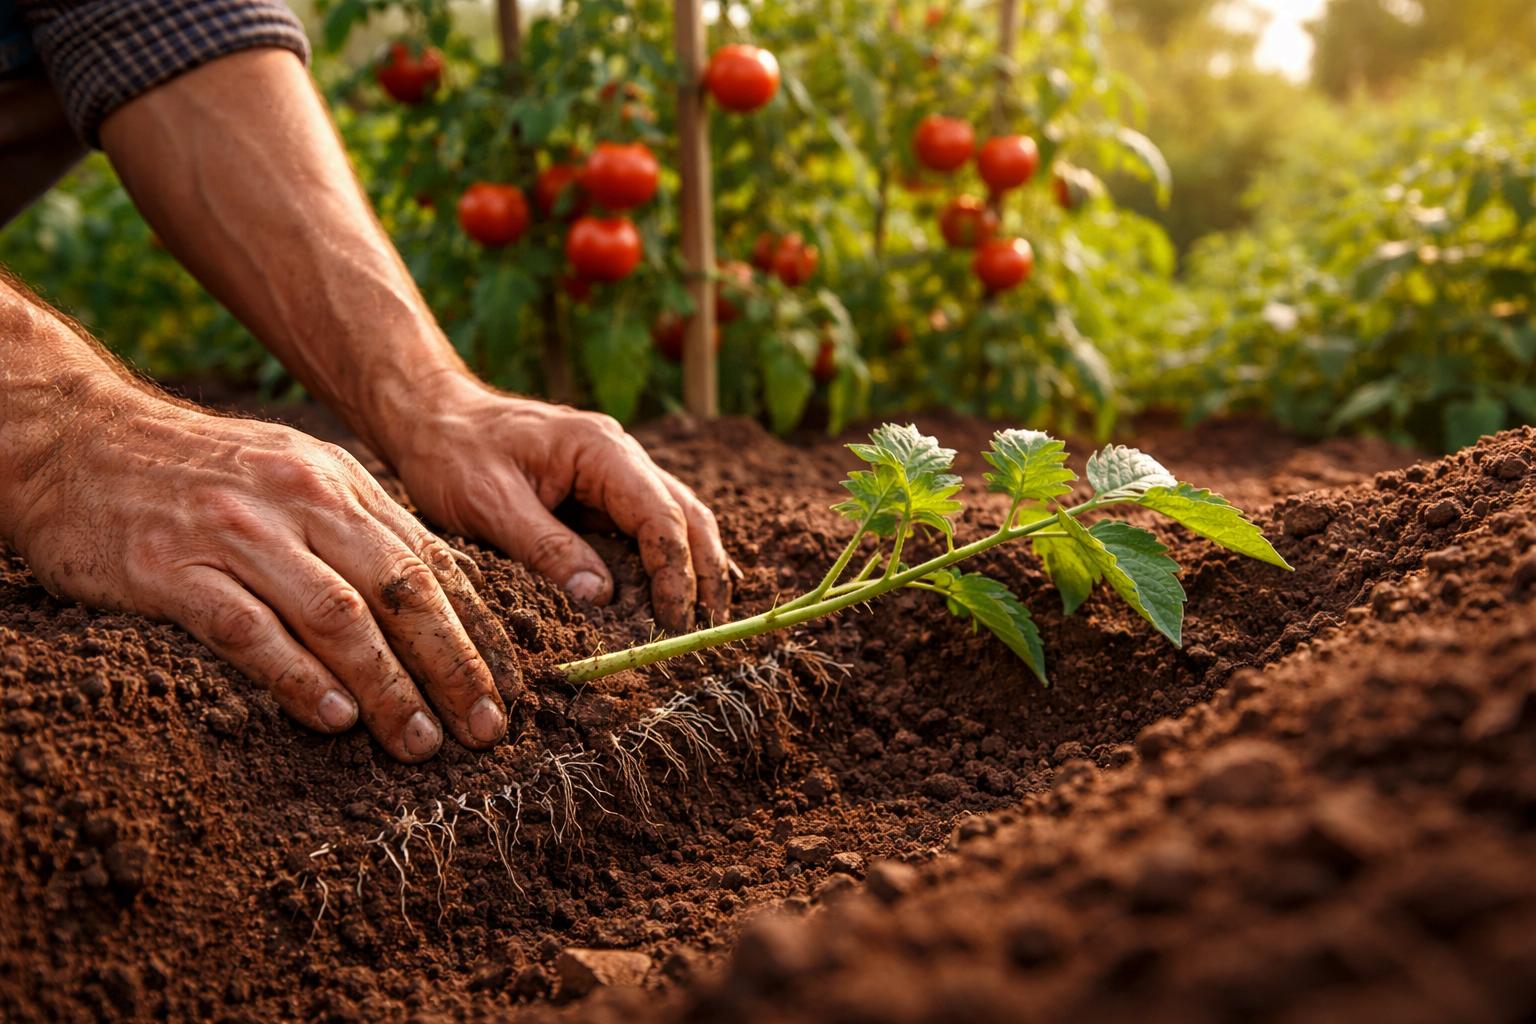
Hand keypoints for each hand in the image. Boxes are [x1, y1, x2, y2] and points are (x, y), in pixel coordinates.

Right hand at [8, 388, 520, 762]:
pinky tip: (331, 718)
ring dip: (387, 686)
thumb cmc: (198, 470)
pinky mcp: (172, 568)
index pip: (430, 562)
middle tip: (484, 729)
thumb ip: (360, 528)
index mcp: (340, 483)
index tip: (506, 688)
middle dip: (452, 667)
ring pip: (337, 616)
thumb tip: (438, 592)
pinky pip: (249, 628)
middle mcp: (300, 501)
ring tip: (419, 740)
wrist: (76, 436)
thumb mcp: (295, 474)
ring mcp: (237, 533)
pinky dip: (296, 676)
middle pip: (399, 592)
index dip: (475, 630)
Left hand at [383, 377, 731, 632]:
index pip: (660, 515)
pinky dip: (671, 557)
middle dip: (705, 571)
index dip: (675, 571)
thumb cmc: (453, 453)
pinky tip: (685, 590)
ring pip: (676, 519)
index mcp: (601, 450)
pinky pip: (649, 525)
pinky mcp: (600, 491)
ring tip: (704, 618)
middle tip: (709, 627)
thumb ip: (547, 547)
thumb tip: (602, 597)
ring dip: (695, 566)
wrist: (430, 417)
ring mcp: (614, 472)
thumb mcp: (490, 504)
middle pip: (686, 514)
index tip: (674, 620)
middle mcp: (620, 456)